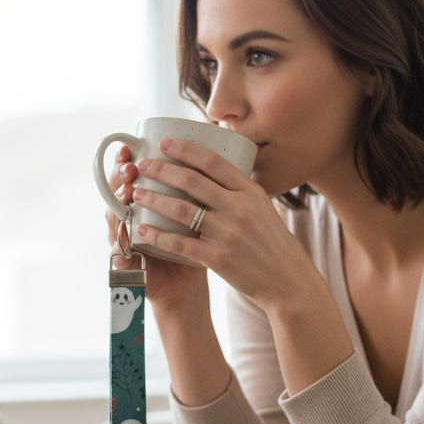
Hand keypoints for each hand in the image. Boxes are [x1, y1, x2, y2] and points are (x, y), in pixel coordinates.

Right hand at [106, 146, 208, 310]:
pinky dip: (123, 240)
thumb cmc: (194, 249)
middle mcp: (128, 219)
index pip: (128, 176)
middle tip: (130, 166)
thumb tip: (212, 151)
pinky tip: (128, 230)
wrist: (186, 288)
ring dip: (118, 204)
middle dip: (119, 176)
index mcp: (143, 204)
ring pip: (113, 217)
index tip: (130, 146)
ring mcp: (125, 242)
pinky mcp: (126, 265)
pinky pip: (121, 251)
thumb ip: (196, 191)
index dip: (124, 160)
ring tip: (127, 192)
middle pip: (114, 191)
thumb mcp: (197, 217)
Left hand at [131, 137, 308, 312]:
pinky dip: (158, 235)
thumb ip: (239, 191)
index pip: (212, 162)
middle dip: (161, 170)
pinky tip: (142, 229)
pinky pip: (180, 243)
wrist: (287, 280)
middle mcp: (238, 208)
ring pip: (181, 209)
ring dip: (154, 199)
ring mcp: (227, 233)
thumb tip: (212, 171)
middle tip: (142, 166)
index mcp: (249, 191)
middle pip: (191, 181)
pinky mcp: (218, 257)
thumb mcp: (262, 208)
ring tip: (136, 194)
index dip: (185, 150)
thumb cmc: (272, 243)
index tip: (164, 143)